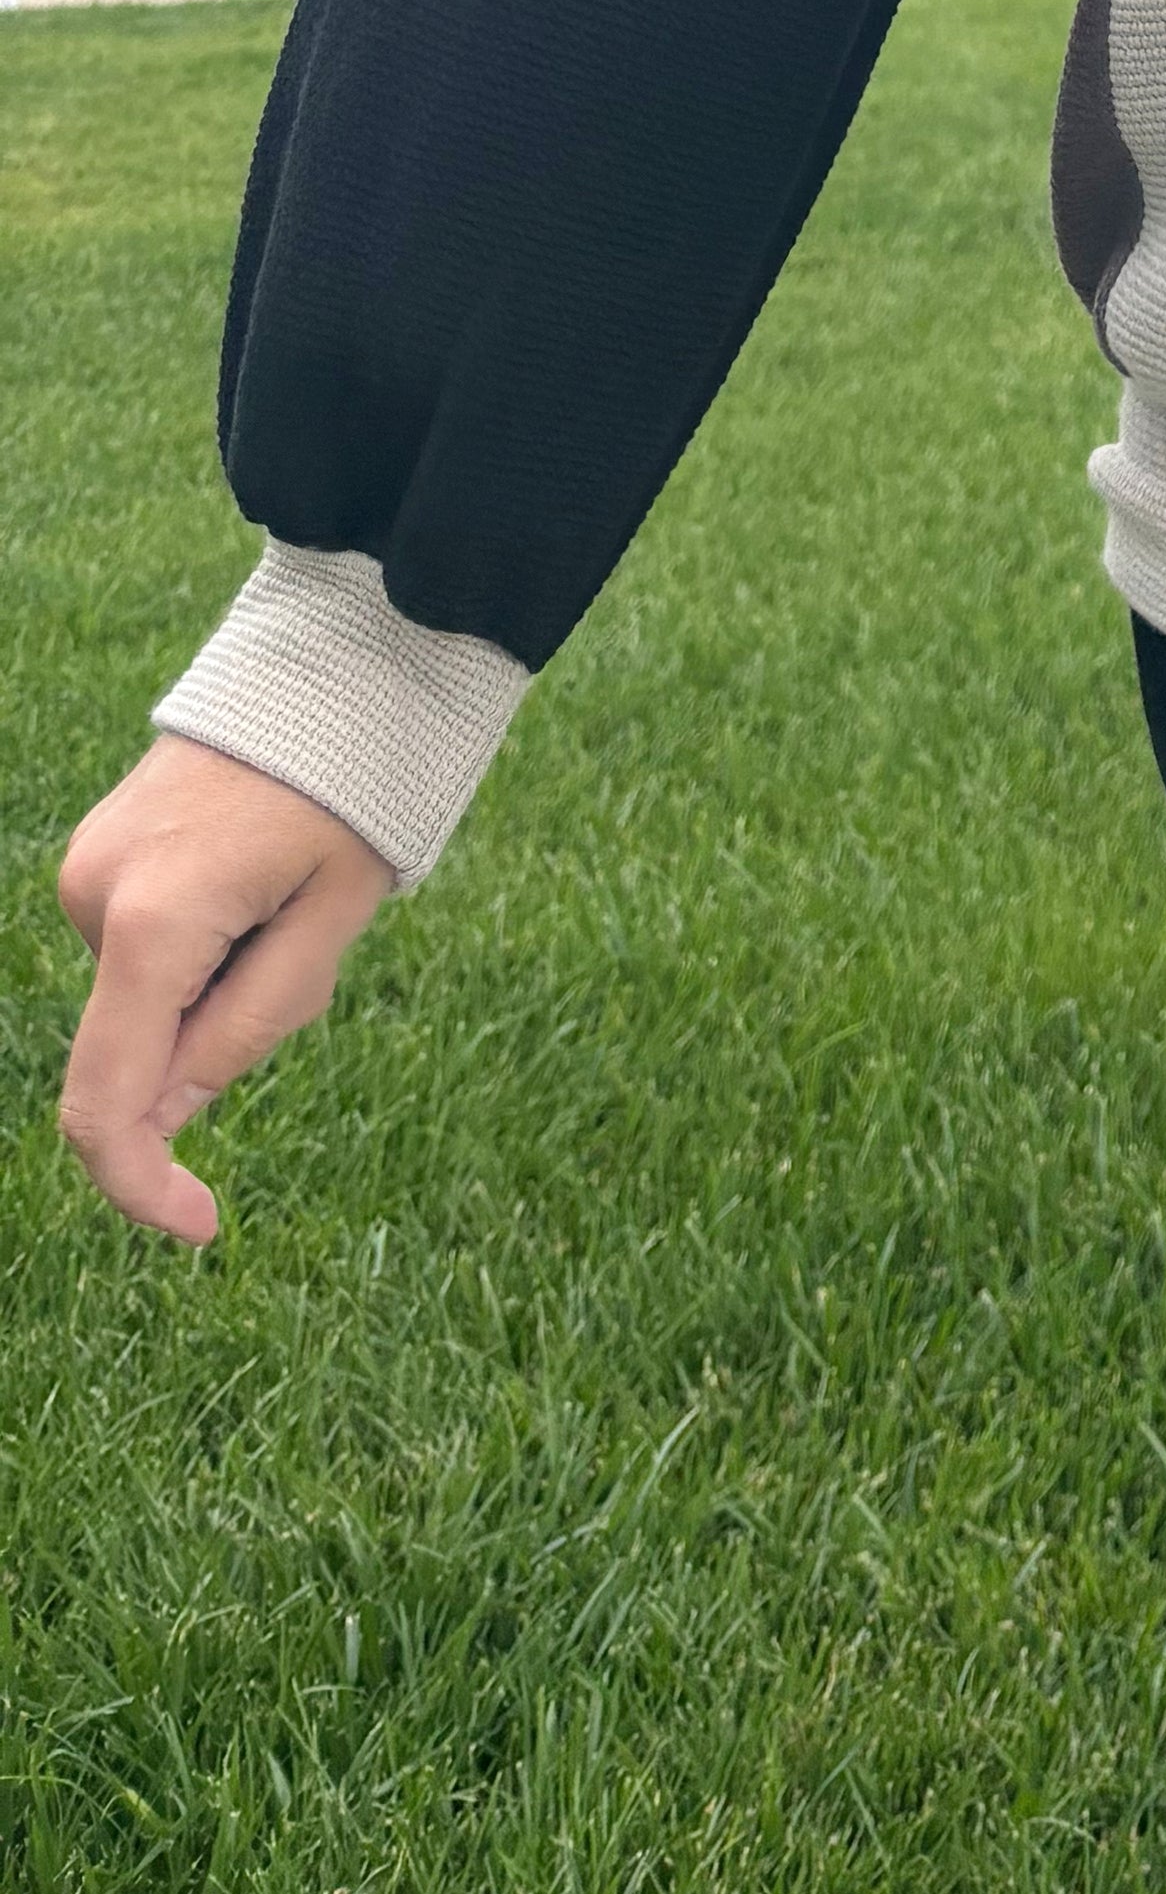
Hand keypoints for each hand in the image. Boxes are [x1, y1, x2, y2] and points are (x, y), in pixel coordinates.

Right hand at [55, 736, 396, 1243]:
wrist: (335, 666)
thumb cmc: (352, 793)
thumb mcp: (329, 925)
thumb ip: (247, 1028)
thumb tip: (168, 1121)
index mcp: (152, 923)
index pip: (107, 1102)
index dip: (141, 1184)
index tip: (201, 1227)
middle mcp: (92, 896)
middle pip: (142, 1044)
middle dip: (222, 1035)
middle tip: (308, 940)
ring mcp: (85, 869)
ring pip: (149, 996)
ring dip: (220, 983)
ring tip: (290, 891)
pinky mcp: (96, 852)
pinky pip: (145, 946)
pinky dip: (203, 946)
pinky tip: (258, 875)